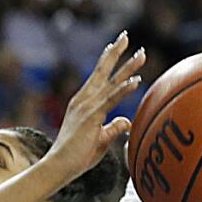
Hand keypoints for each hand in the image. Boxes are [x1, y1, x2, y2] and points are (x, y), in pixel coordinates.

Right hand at [45, 32, 144, 182]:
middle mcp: (84, 100)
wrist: (59, 166)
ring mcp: (87, 106)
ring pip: (111, 82)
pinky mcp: (91, 117)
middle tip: (127, 36)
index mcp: (83, 102)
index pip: (98, 76)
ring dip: (128, 68)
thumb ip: (113, 128)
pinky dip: (124, 89)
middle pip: (103, 71)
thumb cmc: (76, 157)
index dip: (108, 60)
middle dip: (116, 52)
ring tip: (142, 54)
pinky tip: (137, 81)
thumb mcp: (100, 139)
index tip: (117, 46)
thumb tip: (126, 121)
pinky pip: (111, 100)